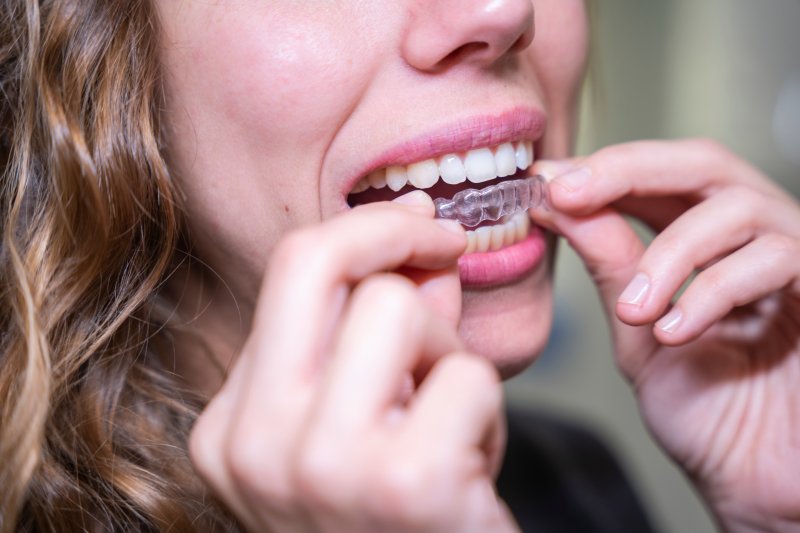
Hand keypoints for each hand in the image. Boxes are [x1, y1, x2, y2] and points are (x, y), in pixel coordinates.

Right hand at [189, 196, 517, 532]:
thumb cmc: (397, 522)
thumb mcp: (359, 425)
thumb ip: (373, 332)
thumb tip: (422, 237)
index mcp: (231, 428)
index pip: (288, 275)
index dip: (364, 232)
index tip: (419, 227)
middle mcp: (256, 445)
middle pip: (325, 264)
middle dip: (398, 240)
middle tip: (448, 252)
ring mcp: (323, 467)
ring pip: (401, 310)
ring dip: (447, 353)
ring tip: (447, 419)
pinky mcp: (405, 486)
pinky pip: (468, 376)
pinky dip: (486, 414)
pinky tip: (470, 470)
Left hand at [533, 139, 799, 531]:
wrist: (752, 477)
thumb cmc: (704, 408)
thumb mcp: (637, 326)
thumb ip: (607, 260)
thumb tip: (554, 197)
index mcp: (706, 239)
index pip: (658, 174)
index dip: (603, 169)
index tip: (543, 181)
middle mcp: (754, 236)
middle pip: (703, 162)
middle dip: (628, 171)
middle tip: (568, 193)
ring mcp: (796, 259)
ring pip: (737, 207)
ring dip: (670, 254)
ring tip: (634, 311)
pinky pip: (778, 259)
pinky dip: (713, 290)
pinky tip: (673, 332)